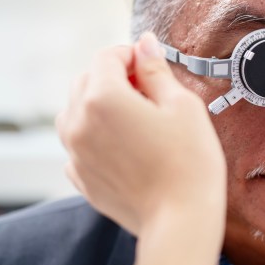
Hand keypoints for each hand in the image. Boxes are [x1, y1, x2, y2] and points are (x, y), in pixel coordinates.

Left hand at [57, 33, 226, 237]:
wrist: (181, 220)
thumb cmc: (189, 163)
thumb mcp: (183, 106)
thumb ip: (157, 70)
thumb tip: (145, 44)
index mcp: (102, 97)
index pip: (107, 57)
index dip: (131, 54)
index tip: (151, 63)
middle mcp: (78, 122)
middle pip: (87, 81)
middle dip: (115, 77)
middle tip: (150, 92)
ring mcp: (75, 152)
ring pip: (76, 112)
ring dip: (101, 107)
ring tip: (137, 121)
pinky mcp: (81, 177)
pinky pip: (79, 145)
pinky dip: (97, 138)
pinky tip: (126, 148)